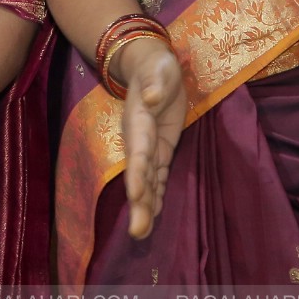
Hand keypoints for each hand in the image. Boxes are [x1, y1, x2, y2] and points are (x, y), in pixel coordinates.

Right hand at [117, 37, 185, 238]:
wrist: (151, 66)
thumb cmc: (156, 66)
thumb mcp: (159, 68)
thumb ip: (156, 82)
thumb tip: (153, 98)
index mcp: (138, 121)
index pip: (138, 150)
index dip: (137, 172)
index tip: (137, 195)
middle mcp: (139, 139)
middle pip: (138, 174)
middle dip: (138, 202)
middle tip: (138, 232)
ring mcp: (149, 146)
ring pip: (147, 181)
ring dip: (145, 206)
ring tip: (142, 233)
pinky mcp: (161, 149)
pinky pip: (158, 176)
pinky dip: (156, 195)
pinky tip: (154, 215)